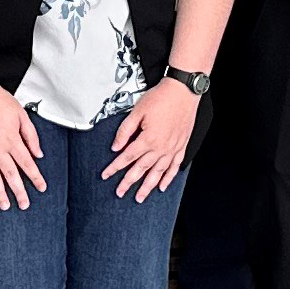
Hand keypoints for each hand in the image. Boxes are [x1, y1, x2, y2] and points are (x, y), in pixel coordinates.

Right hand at [0, 77, 46, 209]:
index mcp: (12, 140)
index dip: (35, 178)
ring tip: (4, 206)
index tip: (41, 188)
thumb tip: (38, 153)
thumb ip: (31, 136)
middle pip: (11, 175)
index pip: (27, 164)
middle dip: (19, 192)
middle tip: (24, 205)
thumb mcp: (22, 115)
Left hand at [105, 78, 198, 198]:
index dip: (114, 168)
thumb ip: (125, 131)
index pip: (127, 158)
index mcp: (148, 139)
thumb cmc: (161, 98)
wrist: (183, 91)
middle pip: (141, 169)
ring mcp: (172, 149)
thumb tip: (116, 146)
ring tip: (140, 197)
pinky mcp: (181, 146)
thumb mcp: (137, 111)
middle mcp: (161, 148)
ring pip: (158, 173)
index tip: (106, 175)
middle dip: (128, 182)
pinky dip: (168, 178)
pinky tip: (162, 186)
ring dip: (147, 187)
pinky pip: (174, 167)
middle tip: (120, 193)